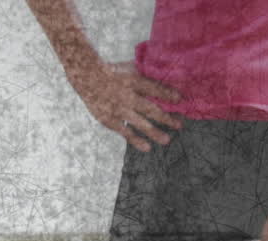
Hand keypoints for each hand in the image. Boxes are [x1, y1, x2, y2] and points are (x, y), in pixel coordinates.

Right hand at [68, 61, 182, 151]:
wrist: (87, 77)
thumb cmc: (113, 71)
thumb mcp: (130, 67)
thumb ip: (146, 72)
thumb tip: (166, 73)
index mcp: (133, 81)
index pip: (154, 88)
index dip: (167, 94)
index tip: (180, 100)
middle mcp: (127, 96)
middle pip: (150, 109)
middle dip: (166, 118)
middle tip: (179, 125)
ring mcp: (118, 109)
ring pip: (139, 123)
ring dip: (154, 132)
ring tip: (166, 140)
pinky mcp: (109, 119)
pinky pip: (125, 132)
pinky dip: (136, 140)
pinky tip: (147, 147)